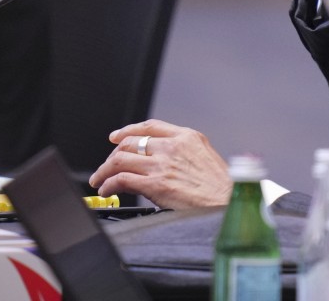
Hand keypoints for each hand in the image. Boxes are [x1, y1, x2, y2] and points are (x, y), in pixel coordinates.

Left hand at [88, 119, 231, 208]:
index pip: (150, 126)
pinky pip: (122, 179)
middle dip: (113, 154)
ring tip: (100, 180)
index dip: (129, 130)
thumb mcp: (205, 157)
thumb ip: (184, 152)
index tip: (116, 136)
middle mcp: (173, 146)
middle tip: (107, 165)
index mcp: (187, 137)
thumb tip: (161, 159)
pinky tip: (108, 190)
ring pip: (121, 159)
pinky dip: (109, 184)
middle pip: (131, 142)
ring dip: (105, 170)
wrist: (227, 203)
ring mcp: (163, 164)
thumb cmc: (220, 186)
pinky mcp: (156, 184)